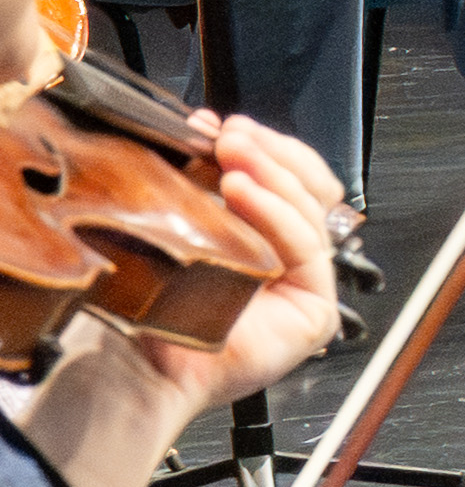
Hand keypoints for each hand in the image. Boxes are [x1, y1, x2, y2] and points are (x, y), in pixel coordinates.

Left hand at [92, 105, 351, 419]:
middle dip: (272, 152)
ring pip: (312, 210)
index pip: (285, 181)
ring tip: (232, 152)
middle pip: (309, 189)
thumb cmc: (139, 305)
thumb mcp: (172, 224)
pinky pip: (308, 249)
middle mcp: (284, 261)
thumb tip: (205, 128)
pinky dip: (278, 212)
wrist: (129, 362)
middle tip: (231, 133)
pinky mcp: (313, 310)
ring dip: (273, 172)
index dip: (264, 147)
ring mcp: (301, 285)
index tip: (221, 124)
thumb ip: (200, 183)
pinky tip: (244, 189)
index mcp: (257, 239)